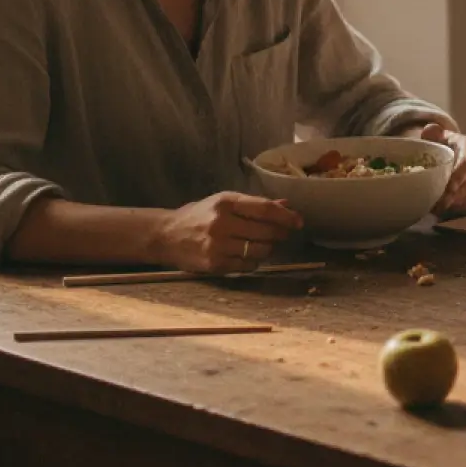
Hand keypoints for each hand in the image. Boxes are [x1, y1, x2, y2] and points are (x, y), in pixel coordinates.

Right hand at [153, 192, 302, 273]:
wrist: (167, 235)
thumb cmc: (200, 215)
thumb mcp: (225, 202)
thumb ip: (255, 204)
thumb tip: (286, 206)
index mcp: (226, 202)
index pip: (265, 209)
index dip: (286, 216)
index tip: (299, 221)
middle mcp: (222, 223)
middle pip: (266, 231)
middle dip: (281, 233)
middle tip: (285, 234)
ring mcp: (218, 245)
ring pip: (260, 250)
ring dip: (269, 248)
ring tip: (266, 244)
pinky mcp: (215, 264)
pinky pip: (247, 265)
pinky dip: (254, 261)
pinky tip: (250, 255)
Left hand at [410, 122, 465, 215]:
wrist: (452, 154)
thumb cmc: (443, 145)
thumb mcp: (437, 136)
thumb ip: (432, 133)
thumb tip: (429, 132)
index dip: (460, 175)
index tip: (448, 188)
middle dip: (457, 193)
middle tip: (441, 204)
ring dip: (459, 202)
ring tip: (441, 209)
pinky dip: (463, 206)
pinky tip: (449, 210)